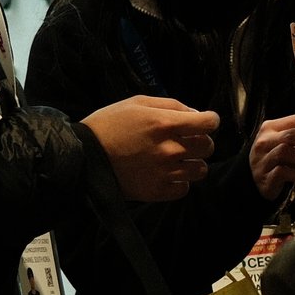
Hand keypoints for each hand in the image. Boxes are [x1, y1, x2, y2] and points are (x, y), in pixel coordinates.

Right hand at [81, 97, 219, 202]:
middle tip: (186, 139)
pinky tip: (168, 173)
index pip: (209, 123)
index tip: (204, 121)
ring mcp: (165, 172)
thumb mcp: (138, 102)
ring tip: (177, 158)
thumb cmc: (109, 125)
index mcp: (165, 123)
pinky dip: (180, 181)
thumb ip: (171, 105)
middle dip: (201, 140)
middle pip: (208, 146)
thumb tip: (194, 113)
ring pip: (200, 170)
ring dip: (193, 162)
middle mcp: (170, 149)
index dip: (210, 120)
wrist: (84, 156)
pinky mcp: (157, 191)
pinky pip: (184, 188)